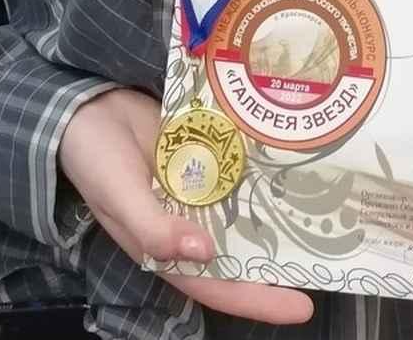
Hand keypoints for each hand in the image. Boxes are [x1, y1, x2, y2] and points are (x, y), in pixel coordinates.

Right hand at [59, 87, 312, 324]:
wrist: (82, 105)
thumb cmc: (94, 158)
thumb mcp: (118, 196)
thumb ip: (154, 228)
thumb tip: (204, 255)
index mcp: (166, 247)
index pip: (219, 284)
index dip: (258, 299)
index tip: (303, 306)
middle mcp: (188, 222)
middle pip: (240, 251)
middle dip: (280, 258)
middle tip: (330, 255)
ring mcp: (196, 189)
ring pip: (241, 211)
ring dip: (273, 213)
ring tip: (323, 211)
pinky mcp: (200, 156)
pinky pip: (233, 170)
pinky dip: (256, 171)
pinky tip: (289, 163)